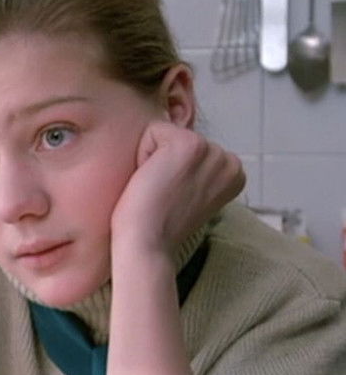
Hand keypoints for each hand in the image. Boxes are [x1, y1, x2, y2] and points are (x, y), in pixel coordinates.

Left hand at [111, 122, 244, 254]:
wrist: (147, 244)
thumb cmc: (157, 224)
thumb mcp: (188, 193)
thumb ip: (194, 170)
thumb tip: (179, 155)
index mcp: (232, 173)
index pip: (188, 148)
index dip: (170, 170)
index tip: (172, 197)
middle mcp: (228, 160)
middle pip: (176, 137)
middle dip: (161, 162)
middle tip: (162, 194)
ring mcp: (212, 151)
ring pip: (164, 134)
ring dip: (150, 159)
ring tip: (157, 189)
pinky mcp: (189, 145)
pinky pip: (152, 131)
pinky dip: (141, 154)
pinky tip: (150, 181)